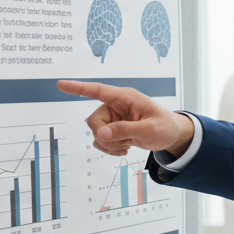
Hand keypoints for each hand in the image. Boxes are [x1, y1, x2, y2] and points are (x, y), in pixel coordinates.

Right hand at [56, 80, 194, 156]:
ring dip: (109, 144)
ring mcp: (114, 118)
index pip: (98, 91)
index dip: (78, 88)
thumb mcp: (149, 129)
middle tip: (124, 142)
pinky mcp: (113, 130)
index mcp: (125, 98)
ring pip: (96, 133)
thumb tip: (100, 134)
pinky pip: (100, 141)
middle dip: (105, 136)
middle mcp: (116, 106)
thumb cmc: (165, 126)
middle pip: (94, 121)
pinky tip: (124, 148)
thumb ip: (125, 130)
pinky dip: (110, 148)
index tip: (60, 84)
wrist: (172, 136)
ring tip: (128, 145)